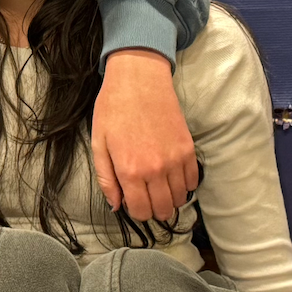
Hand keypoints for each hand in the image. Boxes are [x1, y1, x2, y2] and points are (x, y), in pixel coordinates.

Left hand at [91, 48, 197, 222]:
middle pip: (163, 210)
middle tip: (145, 195)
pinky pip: (193, 181)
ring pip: (180, 199)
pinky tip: (172, 175)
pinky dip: (184, 184)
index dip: (136, 211)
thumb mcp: (99, 144)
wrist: (139, 80)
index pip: (141, 212)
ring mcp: (175, 161)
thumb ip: (106, 179)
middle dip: (153, 209)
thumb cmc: (113, 109)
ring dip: (170, 198)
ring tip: (158, 185)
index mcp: (130, 171)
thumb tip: (116, 206)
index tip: (132, 200)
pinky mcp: (189, 149)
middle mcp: (155, 170)